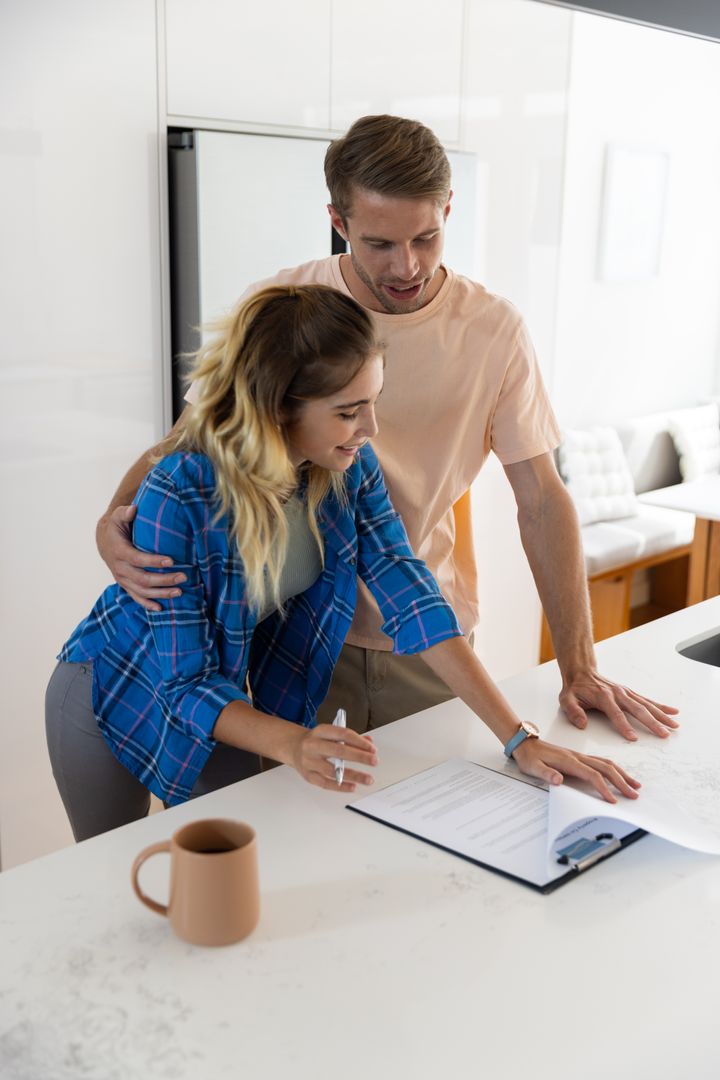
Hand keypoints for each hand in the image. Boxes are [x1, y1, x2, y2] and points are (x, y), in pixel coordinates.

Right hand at [96, 505, 186, 611]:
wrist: (104, 541)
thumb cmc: (117, 527)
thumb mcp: (117, 516)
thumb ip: (125, 513)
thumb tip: (133, 510)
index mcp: (119, 551)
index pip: (137, 559)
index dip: (153, 561)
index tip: (171, 561)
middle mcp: (120, 568)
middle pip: (142, 578)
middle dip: (164, 580)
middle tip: (183, 577)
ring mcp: (122, 579)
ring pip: (141, 591)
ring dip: (161, 593)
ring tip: (179, 592)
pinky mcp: (125, 585)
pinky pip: (136, 597)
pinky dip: (147, 604)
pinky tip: (161, 608)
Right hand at [290, 725, 377, 792]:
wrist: (293, 747)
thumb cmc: (317, 741)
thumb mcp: (330, 734)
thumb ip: (350, 738)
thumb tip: (369, 744)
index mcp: (320, 731)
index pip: (343, 734)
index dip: (359, 742)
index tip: (372, 749)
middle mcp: (313, 745)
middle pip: (339, 751)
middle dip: (359, 757)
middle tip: (374, 761)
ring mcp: (309, 762)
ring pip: (333, 770)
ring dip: (353, 775)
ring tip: (368, 779)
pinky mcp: (307, 775)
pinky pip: (325, 783)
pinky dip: (341, 786)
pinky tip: (353, 786)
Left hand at [512, 738, 640, 803]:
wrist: (525, 744)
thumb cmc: (529, 757)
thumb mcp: (532, 767)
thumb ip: (546, 774)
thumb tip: (558, 779)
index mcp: (568, 761)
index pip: (592, 775)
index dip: (603, 788)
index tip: (612, 800)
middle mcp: (578, 757)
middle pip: (605, 768)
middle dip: (621, 782)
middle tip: (633, 795)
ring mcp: (580, 756)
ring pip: (606, 763)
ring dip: (621, 774)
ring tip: (634, 785)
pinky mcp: (580, 757)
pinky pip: (601, 762)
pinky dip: (614, 768)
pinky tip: (619, 774)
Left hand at [559, 669, 678, 740]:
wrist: (581, 672)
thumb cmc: (575, 689)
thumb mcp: (566, 699)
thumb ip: (573, 711)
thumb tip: (582, 724)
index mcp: (603, 697)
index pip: (615, 714)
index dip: (624, 726)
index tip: (633, 738)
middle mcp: (618, 693)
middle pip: (637, 709)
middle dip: (651, 723)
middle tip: (664, 734)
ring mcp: (626, 692)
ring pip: (646, 705)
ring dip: (661, 715)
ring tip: (674, 725)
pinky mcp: (630, 693)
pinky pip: (647, 700)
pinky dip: (660, 706)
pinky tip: (672, 711)